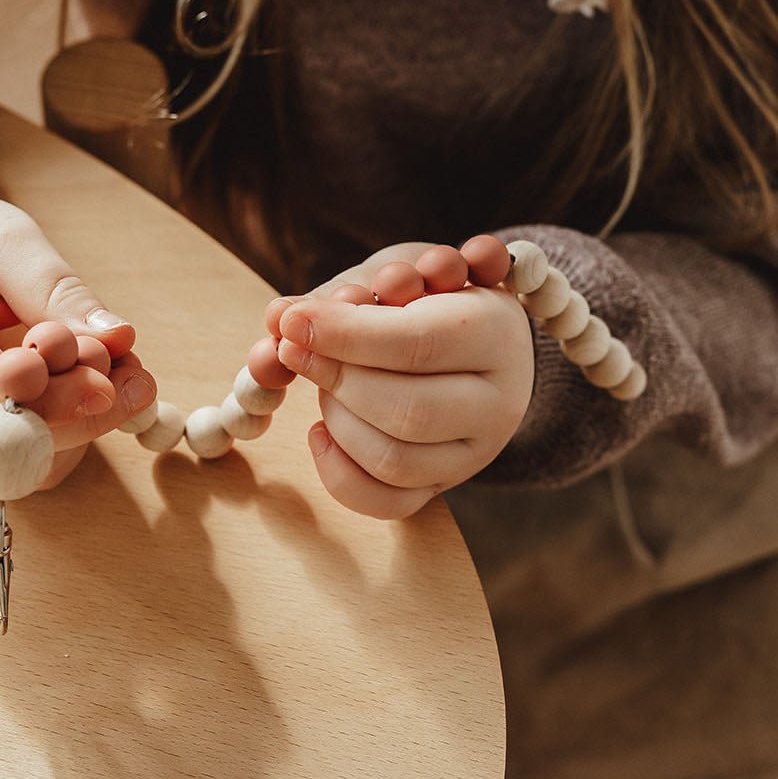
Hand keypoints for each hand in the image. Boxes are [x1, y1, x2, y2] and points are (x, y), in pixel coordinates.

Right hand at [0, 193, 156, 486]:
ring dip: (87, 419)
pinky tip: (97, 382)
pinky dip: (79, 427)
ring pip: (29, 459)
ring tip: (113, 361)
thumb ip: (54, 288)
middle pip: (6, 435)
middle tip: (129, 363)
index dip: (39, 395)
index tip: (100, 380)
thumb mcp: (4, 239)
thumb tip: (117, 338)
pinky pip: (39, 461)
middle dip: (79, 405)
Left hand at [275, 244, 533, 518]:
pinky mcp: (446, 483)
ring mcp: (476, 451)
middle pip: (409, 410)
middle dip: (337, 381)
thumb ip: (339, 298)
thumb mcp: (393, 276)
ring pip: (395, 460)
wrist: (480, 335)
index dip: (345, 335)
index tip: (292, 322)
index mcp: (497, 330)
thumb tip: (279, 319)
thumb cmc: (429, 295)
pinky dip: (339, 473)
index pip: (417, 344)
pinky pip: (388, 503)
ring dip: (336, 420)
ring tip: (323, 383)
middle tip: (297, 351)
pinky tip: (320, 431)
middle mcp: (498, 401)